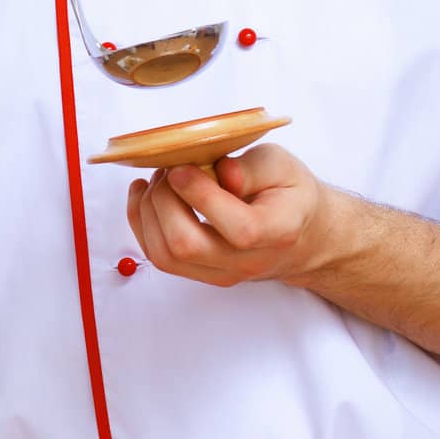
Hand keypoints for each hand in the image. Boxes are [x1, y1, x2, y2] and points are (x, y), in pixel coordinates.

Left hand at [126, 143, 334, 287]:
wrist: (298, 233)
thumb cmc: (288, 194)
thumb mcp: (283, 166)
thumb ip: (253, 167)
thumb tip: (222, 171)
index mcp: (277, 231)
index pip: (238, 228)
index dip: (201, 196)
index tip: (182, 167)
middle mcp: (247, 261)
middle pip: (187, 246)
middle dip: (164, 201)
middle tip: (169, 169)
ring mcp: (221, 272)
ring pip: (165, 256)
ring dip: (149, 212)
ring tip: (159, 179)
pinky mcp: (199, 272)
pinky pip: (158, 256)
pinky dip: (142, 223)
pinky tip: (146, 194)